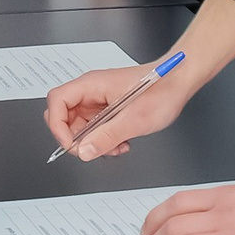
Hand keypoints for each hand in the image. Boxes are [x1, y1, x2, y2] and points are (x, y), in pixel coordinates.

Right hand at [43, 62, 189, 161]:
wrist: (178, 82)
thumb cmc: (161, 90)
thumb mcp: (135, 119)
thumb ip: (107, 136)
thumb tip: (83, 151)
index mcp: (92, 84)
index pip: (57, 101)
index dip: (57, 125)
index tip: (70, 144)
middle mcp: (91, 91)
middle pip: (64, 116)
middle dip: (76, 138)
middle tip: (92, 149)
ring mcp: (98, 100)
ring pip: (79, 126)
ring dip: (93, 142)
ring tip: (114, 147)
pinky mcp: (107, 109)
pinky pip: (94, 128)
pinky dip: (104, 140)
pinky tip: (121, 142)